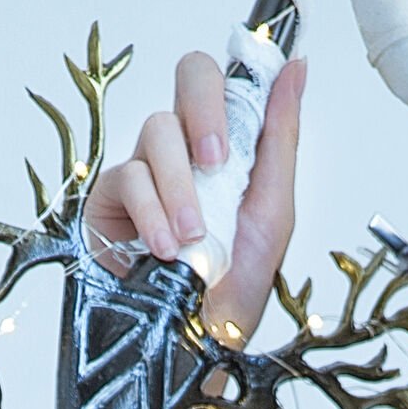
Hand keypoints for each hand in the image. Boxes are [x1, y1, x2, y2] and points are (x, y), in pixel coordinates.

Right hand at [82, 47, 303, 346]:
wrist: (201, 340)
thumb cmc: (238, 282)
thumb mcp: (274, 209)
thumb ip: (281, 136)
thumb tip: (296, 68)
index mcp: (224, 142)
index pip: (224, 78)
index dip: (232, 81)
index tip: (243, 116)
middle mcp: (185, 145)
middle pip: (189, 74)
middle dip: (206, 113)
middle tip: (217, 164)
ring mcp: (146, 166)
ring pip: (158, 130)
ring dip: (181, 186)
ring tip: (193, 237)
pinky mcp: (111, 198)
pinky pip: (129, 177)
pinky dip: (152, 213)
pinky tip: (166, 249)